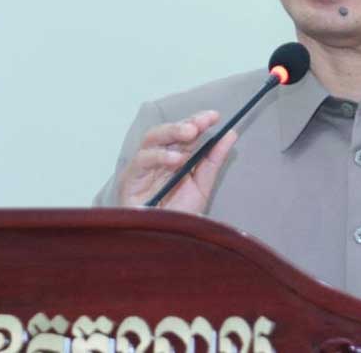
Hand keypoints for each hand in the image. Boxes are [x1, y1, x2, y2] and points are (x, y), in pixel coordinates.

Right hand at [117, 110, 237, 212]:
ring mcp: (143, 168)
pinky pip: (142, 160)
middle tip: (201, 123)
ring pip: (151, 139)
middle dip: (184, 123)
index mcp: (174, 158)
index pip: (184, 133)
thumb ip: (214, 160)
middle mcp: (157, 159)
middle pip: (167, 132)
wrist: (164, 244)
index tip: (214, 116)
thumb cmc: (179, 217)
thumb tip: (230, 134)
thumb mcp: (202, 186)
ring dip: (171, 132)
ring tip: (190, 133)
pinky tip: (175, 159)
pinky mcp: (130, 179)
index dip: (197, 121)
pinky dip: (159, 156)